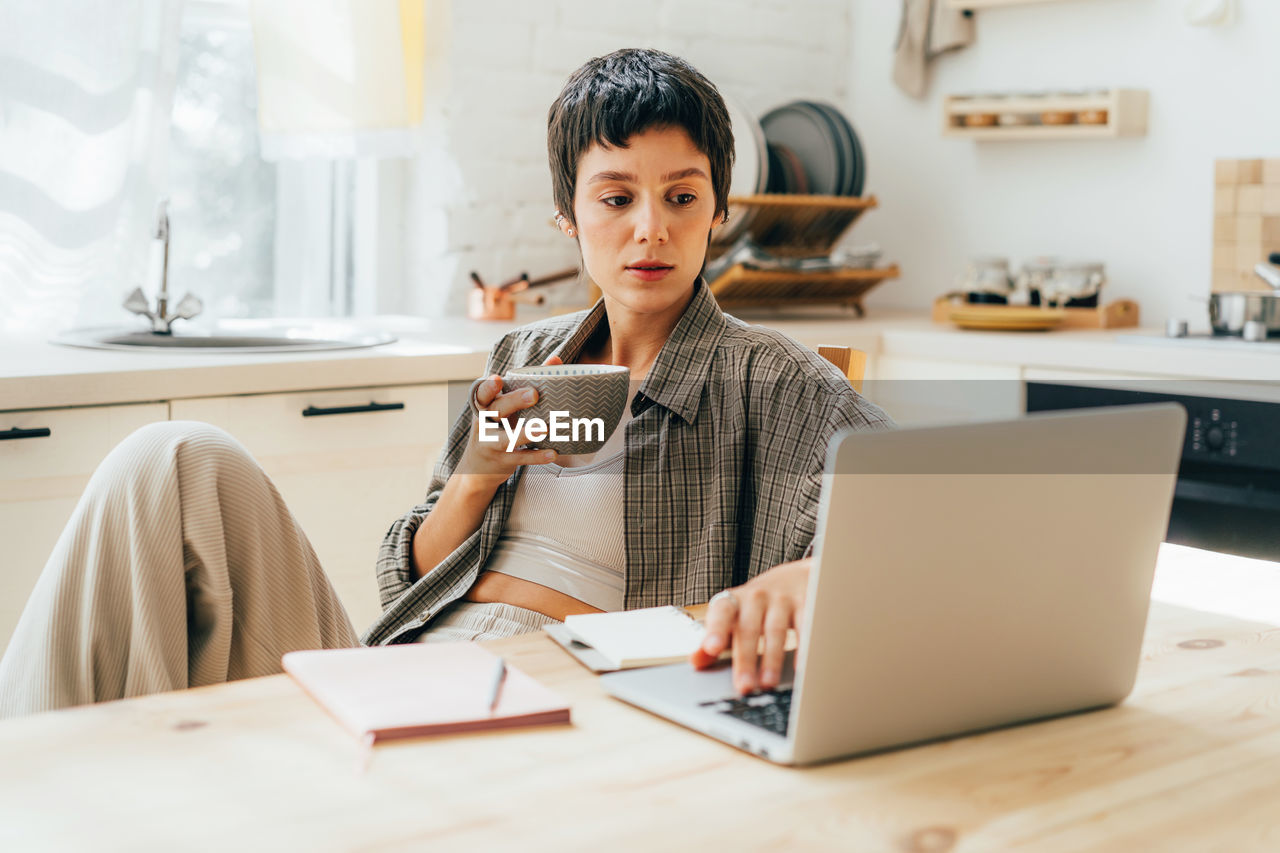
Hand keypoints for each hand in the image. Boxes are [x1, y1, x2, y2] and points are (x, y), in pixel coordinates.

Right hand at [454, 355, 562, 492]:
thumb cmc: (496, 428)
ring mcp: (492, 444)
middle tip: (533, 394)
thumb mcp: (504, 408)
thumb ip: (526, 383)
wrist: (477, 468)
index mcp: (485, 406)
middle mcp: (484, 423)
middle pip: (497, 410)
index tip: (498, 379)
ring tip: (544, 428)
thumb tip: (555, 359)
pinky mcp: (503, 461)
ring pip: (507, 438)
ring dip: (525, 433)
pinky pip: (521, 458)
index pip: (483, 393)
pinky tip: (552, 453)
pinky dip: (536, 456)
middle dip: (513, 401)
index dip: (489, 387)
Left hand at [690, 558, 811, 694]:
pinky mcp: (807, 603)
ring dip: (771, 659)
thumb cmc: (756, 606)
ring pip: (775, 630)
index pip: (721, 612)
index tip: (711, 648)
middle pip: (748, 628)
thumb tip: (695, 661)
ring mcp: (782, 599)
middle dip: (745, 659)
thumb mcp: (734, 618)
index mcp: (734, 601)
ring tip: (768, 683)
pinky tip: (801, 667)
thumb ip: (715, 638)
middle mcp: (757, 597)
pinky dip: (803, 647)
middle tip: (743, 686)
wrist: (793, 578)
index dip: (715, 629)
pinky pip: (805, 626)